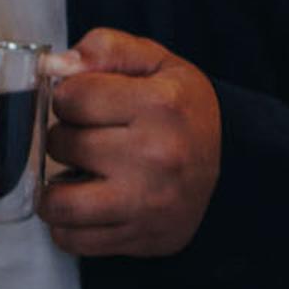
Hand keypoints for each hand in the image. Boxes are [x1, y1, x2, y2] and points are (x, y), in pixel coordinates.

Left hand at [39, 27, 220, 256]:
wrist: (234, 161)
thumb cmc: (181, 108)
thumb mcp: (155, 61)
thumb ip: (106, 48)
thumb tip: (55, 67)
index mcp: (161, 105)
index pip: (71, 96)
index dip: (69, 95)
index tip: (85, 101)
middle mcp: (156, 156)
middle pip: (63, 144)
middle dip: (65, 137)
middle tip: (86, 136)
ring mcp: (147, 203)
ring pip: (58, 202)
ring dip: (55, 187)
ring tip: (73, 173)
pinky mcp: (141, 237)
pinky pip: (73, 240)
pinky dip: (66, 223)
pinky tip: (83, 202)